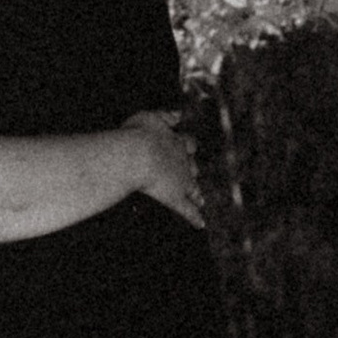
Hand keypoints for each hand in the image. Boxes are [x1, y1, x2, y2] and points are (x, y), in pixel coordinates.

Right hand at [126, 109, 204, 229]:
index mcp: (175, 141)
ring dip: (197, 194)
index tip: (189, 147)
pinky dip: (195, 217)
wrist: (137, 155)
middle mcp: (182, 162)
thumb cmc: (136, 135)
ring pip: (193, 188)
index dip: (187, 146)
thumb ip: (165, 116)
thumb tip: (179, 113)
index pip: (186, 143)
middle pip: (192, 166)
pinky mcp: (176, 198)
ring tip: (201, 199)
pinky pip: (188, 210)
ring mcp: (181, 181)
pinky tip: (201, 224)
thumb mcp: (149, 117)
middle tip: (195, 173)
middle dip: (192, 169)